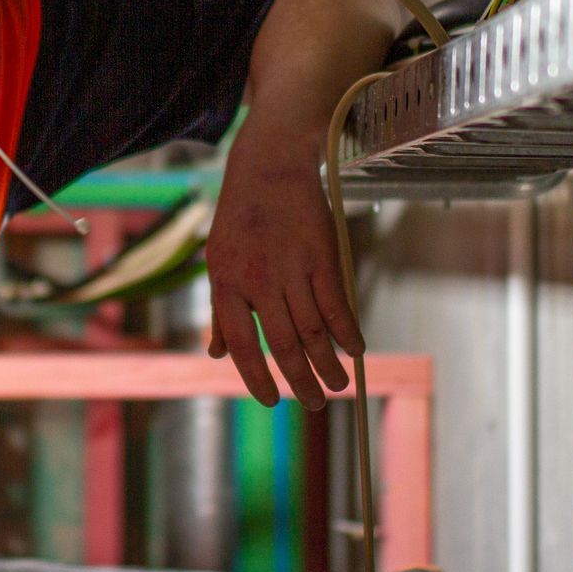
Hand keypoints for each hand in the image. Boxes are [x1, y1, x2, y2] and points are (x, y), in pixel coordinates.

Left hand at [205, 127, 364, 408]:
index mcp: (227, 283)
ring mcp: (292, 267)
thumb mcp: (218, 260)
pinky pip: (337, 304)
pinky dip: (348, 332)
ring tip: (340, 386)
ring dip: (328, 365)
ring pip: (314, 330)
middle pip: (284, 345)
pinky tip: (355, 350)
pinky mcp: (322, 255)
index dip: (257, 379)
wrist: (268, 166)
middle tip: (315, 405)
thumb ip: (220, 310)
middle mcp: (259, 279)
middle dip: (301, 381)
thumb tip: (217, 354)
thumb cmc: (241, 218)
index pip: (242, 345)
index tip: (272, 402)